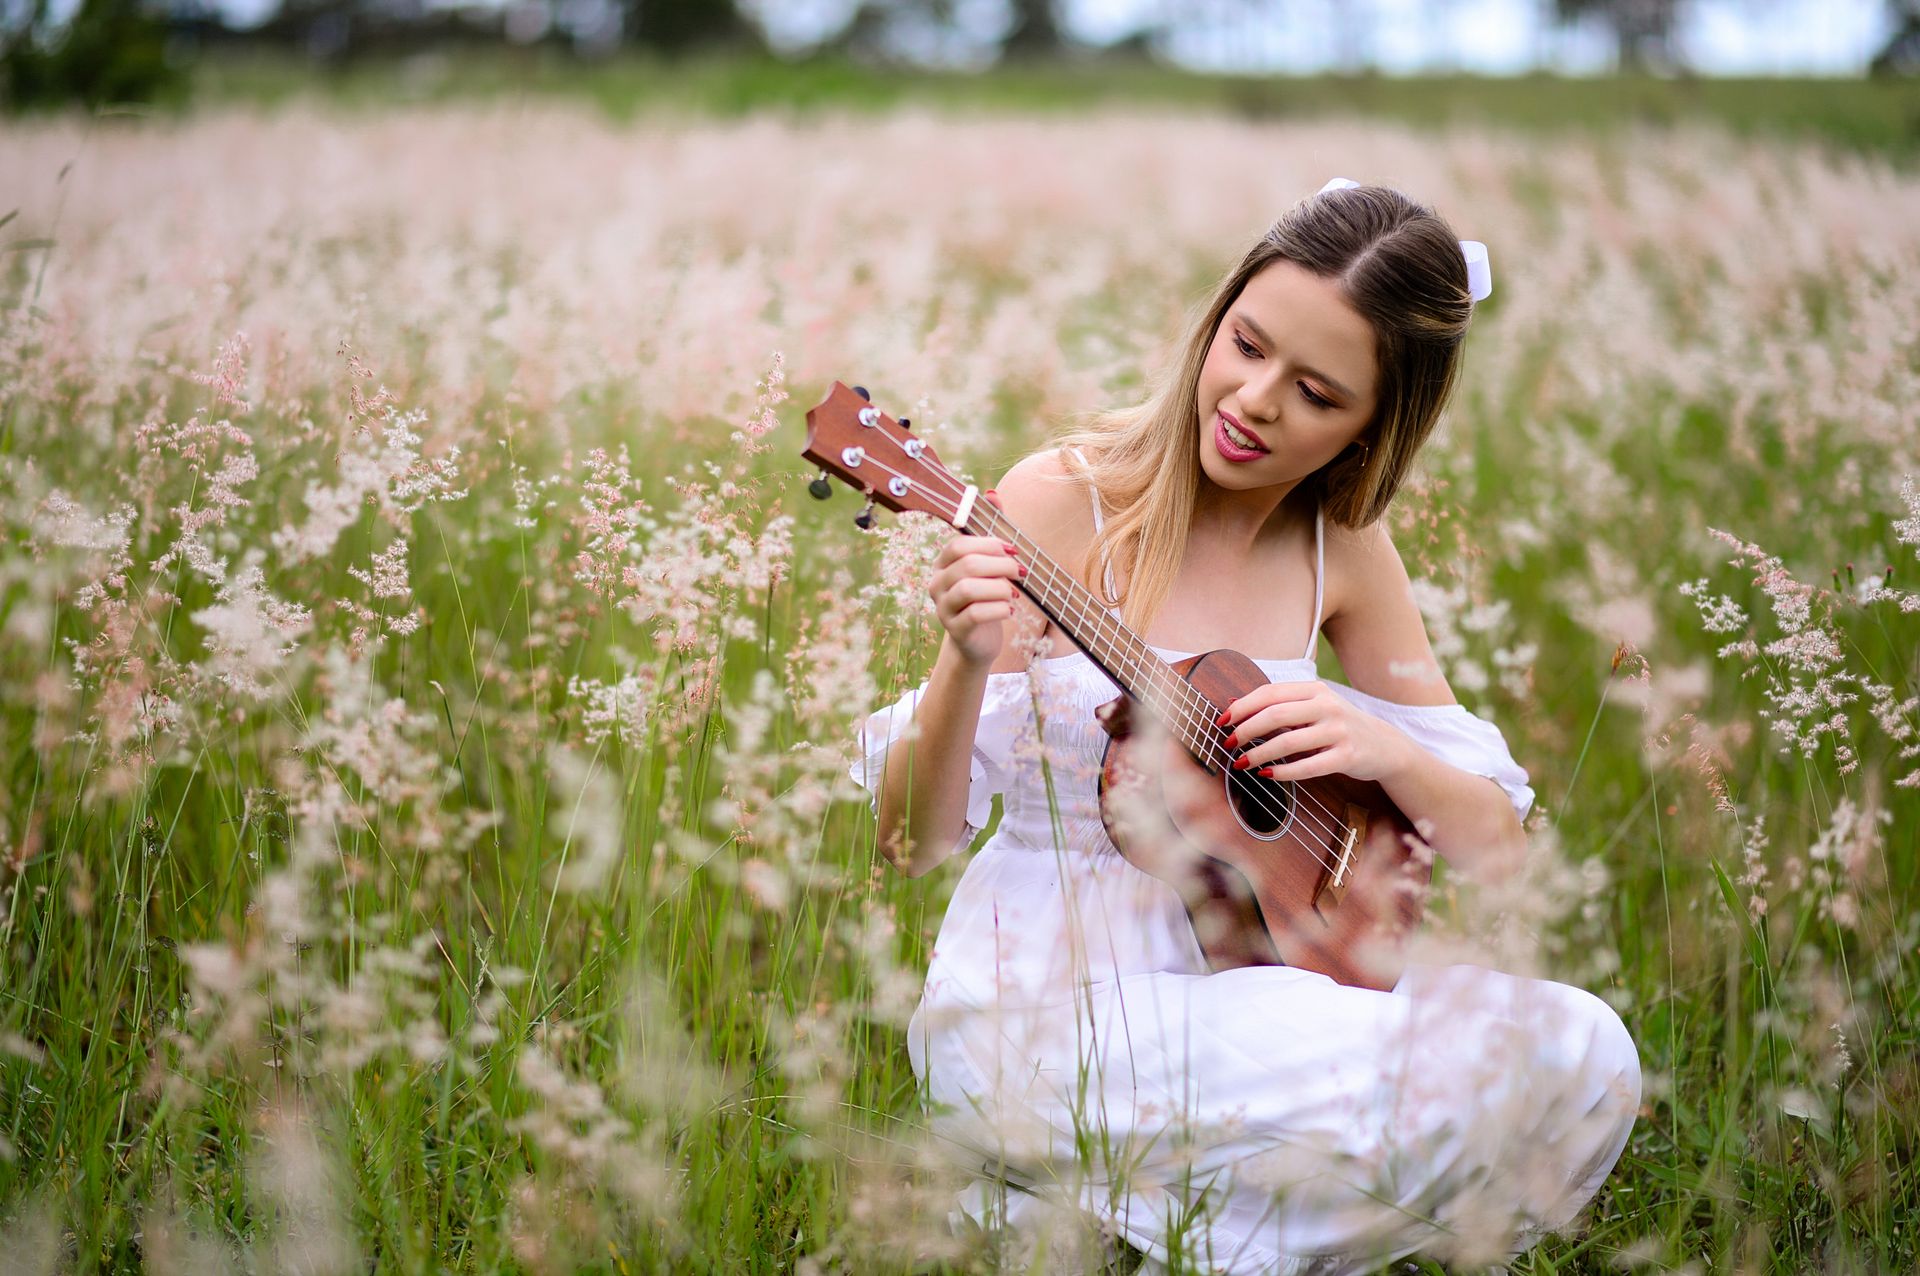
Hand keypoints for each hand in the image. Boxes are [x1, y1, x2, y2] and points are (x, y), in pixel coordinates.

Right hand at [928, 531, 1025, 667]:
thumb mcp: (989, 565)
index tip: (1013, 551)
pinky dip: (999, 609)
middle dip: (1001, 566)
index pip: (959, 545)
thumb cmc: (986, 597)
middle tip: (1021, 572)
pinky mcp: (955, 630)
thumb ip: (991, 532)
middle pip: (968, 565)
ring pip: (968, 589)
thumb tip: (992, 495)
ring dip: (1000, 588)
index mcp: (943, 564)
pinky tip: (1009, 610)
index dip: (989, 544)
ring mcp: (943, 608)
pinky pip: (976, 614)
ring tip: (1014, 593)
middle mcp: (937, 584)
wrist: (979, 640)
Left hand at [1216, 681, 1412, 783]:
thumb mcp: (1312, 708)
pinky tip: (1266, 775)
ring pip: (1288, 741)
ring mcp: (1339, 730)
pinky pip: (1307, 766)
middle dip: (1246, 730)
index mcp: (1314, 690)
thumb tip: (1232, 704)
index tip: (1222, 722)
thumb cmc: (1337, 726)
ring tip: (1241, 763)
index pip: (1269, 693)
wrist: (1384, 746)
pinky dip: (1283, 772)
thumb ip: (1278, 705)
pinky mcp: (1347, 756)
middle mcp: (1328, 706)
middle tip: (1228, 744)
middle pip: (1275, 714)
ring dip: (1259, 754)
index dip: (1242, 707)